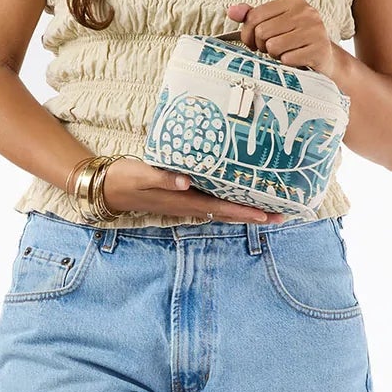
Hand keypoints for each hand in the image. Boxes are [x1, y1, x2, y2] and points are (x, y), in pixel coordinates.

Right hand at [94, 157, 285, 224]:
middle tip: (283, 216)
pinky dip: (230, 203)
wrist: (108, 188)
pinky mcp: (183, 198)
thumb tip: (187, 183)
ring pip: (223, 210)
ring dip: (246, 211)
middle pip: (228, 213)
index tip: (267, 214)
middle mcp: (189, 205)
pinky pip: (213, 203)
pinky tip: (239, 198)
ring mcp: (187, 204)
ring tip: (270, 211)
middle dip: (255, 215)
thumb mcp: (141, 175)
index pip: (221, 208)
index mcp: (184, 201)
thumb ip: (163, 179)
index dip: (245, 211)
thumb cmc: (125, 179)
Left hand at [225, 0, 340, 76]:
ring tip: (285, 53)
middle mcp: (305, 11)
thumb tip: (232, 11)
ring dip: (275, 55)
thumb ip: (252, 16)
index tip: (253, 42)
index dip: (247, 34)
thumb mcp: (275, 23)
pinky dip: (287, 64)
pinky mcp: (319, 49)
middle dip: (262, 46)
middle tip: (272, 49)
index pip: (254, 16)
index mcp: (293, 1)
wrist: (326, 58)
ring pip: (273, 46)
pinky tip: (295, 59)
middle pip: (262, 32)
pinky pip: (287, 59)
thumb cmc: (296, 40)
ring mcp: (314, 30)